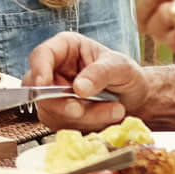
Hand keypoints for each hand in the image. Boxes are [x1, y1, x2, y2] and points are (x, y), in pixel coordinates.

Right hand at [24, 33, 149, 131]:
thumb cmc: (126, 74)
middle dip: (60, 103)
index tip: (43, 84)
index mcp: (65, 48)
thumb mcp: (120, 67)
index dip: (38, 70)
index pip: (40, 55)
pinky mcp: (59, 115)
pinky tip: (105, 117)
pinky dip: (85, 125)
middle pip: (38, 88)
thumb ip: (100, 73)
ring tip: (113, 110)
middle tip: (80, 110)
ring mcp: (55, 94)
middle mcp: (55, 70)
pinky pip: (62, 125)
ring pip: (51, 111)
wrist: (136, 97)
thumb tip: (78, 88)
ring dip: (82, 117)